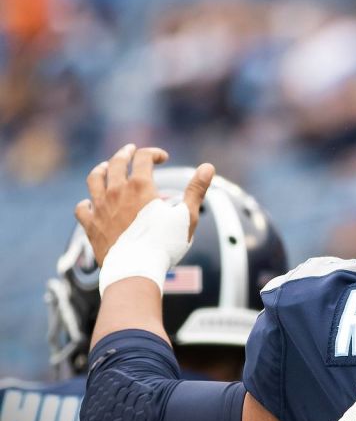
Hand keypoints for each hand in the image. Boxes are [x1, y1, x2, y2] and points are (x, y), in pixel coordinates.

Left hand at [76, 143, 213, 293]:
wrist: (135, 269)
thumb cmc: (164, 245)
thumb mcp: (186, 216)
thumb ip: (196, 190)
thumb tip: (208, 167)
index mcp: (140, 186)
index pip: (143, 158)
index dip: (153, 153)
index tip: (162, 157)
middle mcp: (116, 191)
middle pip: (116, 163)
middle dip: (125, 154)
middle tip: (131, 150)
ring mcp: (100, 207)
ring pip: (94, 179)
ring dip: (101, 169)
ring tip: (106, 167)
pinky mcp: (91, 224)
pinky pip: (82, 208)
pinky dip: (86, 203)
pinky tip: (90, 203)